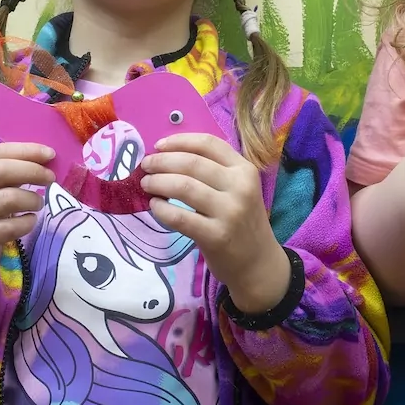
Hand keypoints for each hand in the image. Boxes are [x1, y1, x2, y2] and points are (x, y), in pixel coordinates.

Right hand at [0, 143, 54, 313]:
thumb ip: (9, 171)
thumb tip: (44, 159)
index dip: (26, 151)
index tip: (51, 154)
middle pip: (1, 171)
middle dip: (32, 171)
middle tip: (51, 178)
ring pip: (8, 198)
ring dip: (31, 199)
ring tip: (38, 203)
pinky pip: (9, 227)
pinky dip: (27, 222)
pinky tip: (30, 221)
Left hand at [140, 133, 290, 313]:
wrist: (258, 264)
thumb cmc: (241, 222)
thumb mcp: (238, 189)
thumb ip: (212, 172)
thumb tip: (165, 156)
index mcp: (244, 169)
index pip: (208, 144)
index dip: (179, 141)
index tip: (158, 146)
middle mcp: (240, 187)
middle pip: (191, 163)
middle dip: (161, 161)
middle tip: (145, 166)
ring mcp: (230, 212)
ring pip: (183, 186)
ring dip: (157, 183)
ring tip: (147, 185)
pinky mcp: (217, 236)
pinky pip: (180, 217)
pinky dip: (161, 209)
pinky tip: (155, 207)